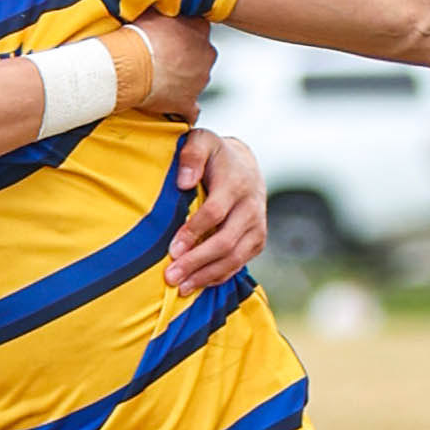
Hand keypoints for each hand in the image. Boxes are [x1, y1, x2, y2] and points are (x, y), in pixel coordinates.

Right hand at [131, 10, 214, 123]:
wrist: (128, 65)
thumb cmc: (137, 35)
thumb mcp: (152, 11)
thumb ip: (164, 7)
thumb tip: (161, 2)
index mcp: (200, 28)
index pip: (199, 28)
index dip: (184, 33)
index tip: (170, 38)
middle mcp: (206, 53)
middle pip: (202, 54)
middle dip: (188, 58)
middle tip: (164, 59)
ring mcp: (200, 79)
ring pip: (197, 80)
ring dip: (184, 80)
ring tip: (161, 80)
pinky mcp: (188, 102)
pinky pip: (192, 110)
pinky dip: (184, 109)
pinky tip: (173, 107)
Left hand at [166, 130, 266, 294]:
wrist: (246, 167)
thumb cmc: (215, 156)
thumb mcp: (202, 142)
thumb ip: (191, 155)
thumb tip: (184, 182)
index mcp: (236, 183)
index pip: (215, 212)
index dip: (194, 232)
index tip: (172, 249)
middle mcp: (251, 207)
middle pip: (225, 241)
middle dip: (197, 262)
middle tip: (171, 276)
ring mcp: (258, 226)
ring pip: (234, 258)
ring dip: (206, 275)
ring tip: (181, 287)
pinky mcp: (258, 241)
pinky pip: (239, 264)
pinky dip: (218, 276)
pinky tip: (197, 284)